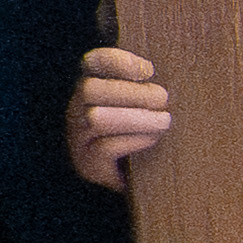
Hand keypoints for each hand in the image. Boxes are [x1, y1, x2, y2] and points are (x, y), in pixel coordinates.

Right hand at [67, 47, 173, 187]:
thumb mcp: (149, 106)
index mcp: (94, 88)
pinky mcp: (89, 164)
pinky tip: (152, 140)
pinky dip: (134, 141)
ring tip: (164, 121)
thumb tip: (162, 75)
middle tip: (163, 100)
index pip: (93, 62)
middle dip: (132, 93)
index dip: (117, 61)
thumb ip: (151, 87)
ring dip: (136, 118)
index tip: (148, 71)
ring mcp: (79, 138)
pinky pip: (105, 148)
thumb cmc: (149, 133)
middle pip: (90, 89)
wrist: (140, 181)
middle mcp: (78, 110)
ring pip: (95, 118)